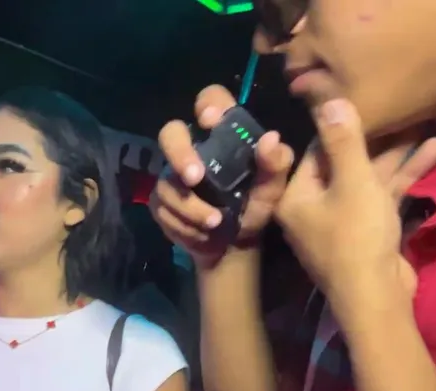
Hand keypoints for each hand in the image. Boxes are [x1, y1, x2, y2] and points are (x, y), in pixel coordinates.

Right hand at [149, 85, 294, 265]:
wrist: (234, 245)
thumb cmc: (254, 208)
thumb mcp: (272, 189)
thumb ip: (275, 165)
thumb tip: (271, 139)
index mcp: (222, 135)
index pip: (211, 100)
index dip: (208, 105)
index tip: (211, 121)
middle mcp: (192, 148)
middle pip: (171, 133)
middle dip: (179, 154)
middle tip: (195, 178)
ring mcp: (171, 174)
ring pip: (167, 182)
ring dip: (190, 207)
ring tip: (214, 224)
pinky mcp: (159, 200)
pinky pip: (162, 208)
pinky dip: (184, 225)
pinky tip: (201, 234)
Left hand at [275, 99, 435, 320]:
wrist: (377, 298)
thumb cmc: (357, 237)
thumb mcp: (353, 183)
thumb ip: (345, 141)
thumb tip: (330, 100)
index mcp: (295, 196)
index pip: (317, 150)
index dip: (344, 124)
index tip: (369, 97)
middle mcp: (312, 207)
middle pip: (345, 162)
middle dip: (378, 137)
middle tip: (404, 106)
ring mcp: (341, 220)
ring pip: (368, 178)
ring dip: (398, 154)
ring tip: (427, 120)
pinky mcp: (367, 230)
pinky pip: (382, 195)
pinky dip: (405, 176)